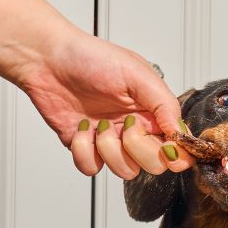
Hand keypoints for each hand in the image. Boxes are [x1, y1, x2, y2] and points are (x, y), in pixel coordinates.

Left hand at [0, 0, 194, 177]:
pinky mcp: (86, 148)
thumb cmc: (91, 57)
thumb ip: (164, 104)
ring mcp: (110, 141)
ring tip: (98, 124)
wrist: (47, 60)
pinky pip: (92, 168)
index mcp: (153, 111)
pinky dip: (84, 151)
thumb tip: (180, 132)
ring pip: (125, 170)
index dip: (178, 154)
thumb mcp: (137, 73)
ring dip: (110, 149)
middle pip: (155, 164)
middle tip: (126, 125)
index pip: (177, 145)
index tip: (167, 148)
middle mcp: (135, 129)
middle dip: (139, 149)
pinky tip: (82, 128)